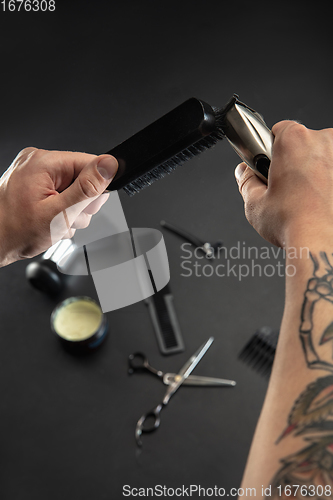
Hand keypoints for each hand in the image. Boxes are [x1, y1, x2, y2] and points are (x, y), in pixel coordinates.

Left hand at [0, 147, 117, 265]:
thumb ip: (87, 189)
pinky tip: (49, 220)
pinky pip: (61, 193)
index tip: (86, 206)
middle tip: (65, 218)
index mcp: (43, 162)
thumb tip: (109, 165)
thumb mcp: (58, 214)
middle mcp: (38, 162)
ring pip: (75, 189)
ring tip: (54, 222)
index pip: (90, 163)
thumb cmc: (14, 232)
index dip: (95, 188)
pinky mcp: (34, 184)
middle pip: (84, 177)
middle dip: (81, 203)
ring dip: (71, 211)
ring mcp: (35, 173)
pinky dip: (60, 210)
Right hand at [234, 121, 332, 246]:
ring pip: (326, 158)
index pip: (280, 130)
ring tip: (308, 199)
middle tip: (288, 188)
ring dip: (318, 171)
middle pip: (306, 142)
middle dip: (297, 161)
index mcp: (295, 140)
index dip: (272, 149)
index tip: (271, 165)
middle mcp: (324, 141)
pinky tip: (323, 203)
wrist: (321, 243)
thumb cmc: (294, 223)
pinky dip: (329, 183)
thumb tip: (244, 173)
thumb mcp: (255, 204)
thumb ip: (247, 181)